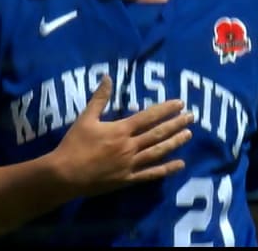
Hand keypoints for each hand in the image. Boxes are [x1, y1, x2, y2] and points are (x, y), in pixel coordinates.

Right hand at [50, 74, 193, 197]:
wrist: (65, 175)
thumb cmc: (74, 144)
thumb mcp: (85, 118)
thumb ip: (99, 98)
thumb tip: (108, 77)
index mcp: (120, 130)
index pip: (148, 117)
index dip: (165, 109)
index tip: (180, 103)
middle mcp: (129, 146)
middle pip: (158, 134)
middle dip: (176, 124)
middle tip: (192, 117)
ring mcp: (130, 164)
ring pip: (158, 152)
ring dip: (175, 143)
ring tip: (189, 135)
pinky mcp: (128, 179)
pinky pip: (151, 174)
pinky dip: (166, 169)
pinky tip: (180, 164)